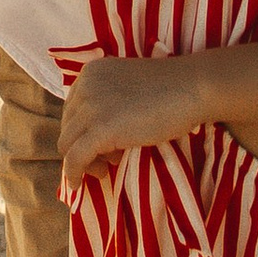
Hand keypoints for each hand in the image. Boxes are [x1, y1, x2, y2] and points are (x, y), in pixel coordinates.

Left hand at [55, 53, 207, 193]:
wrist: (190, 87)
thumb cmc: (168, 90)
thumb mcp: (127, 89)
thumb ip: (108, 103)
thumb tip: (95, 141)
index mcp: (90, 73)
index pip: (71, 109)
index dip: (83, 130)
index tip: (100, 144)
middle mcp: (85, 86)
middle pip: (67, 126)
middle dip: (81, 146)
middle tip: (106, 160)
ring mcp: (91, 106)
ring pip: (67, 144)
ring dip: (82, 161)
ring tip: (105, 168)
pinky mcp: (101, 129)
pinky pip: (75, 158)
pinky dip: (73, 173)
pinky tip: (79, 184)